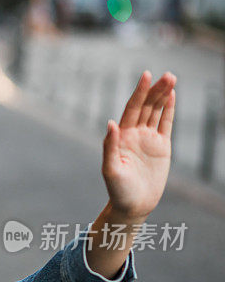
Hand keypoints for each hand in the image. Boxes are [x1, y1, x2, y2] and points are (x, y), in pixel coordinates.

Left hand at [102, 70, 175, 219]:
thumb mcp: (110, 169)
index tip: (146, 76)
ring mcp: (148, 139)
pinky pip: (166, 124)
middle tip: (166, 75)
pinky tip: (172, 96)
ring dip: (162, 95)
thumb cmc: (118, 190)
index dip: (138, 93)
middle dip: (154, 90)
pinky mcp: (161, 146)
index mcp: (121, 137)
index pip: (131, 109)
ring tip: (171, 78)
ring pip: (156, 112)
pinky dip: (169, 110)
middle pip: (145, 106)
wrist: (133, 205)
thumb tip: (111, 123)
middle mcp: (134, 134)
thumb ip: (110, 146)